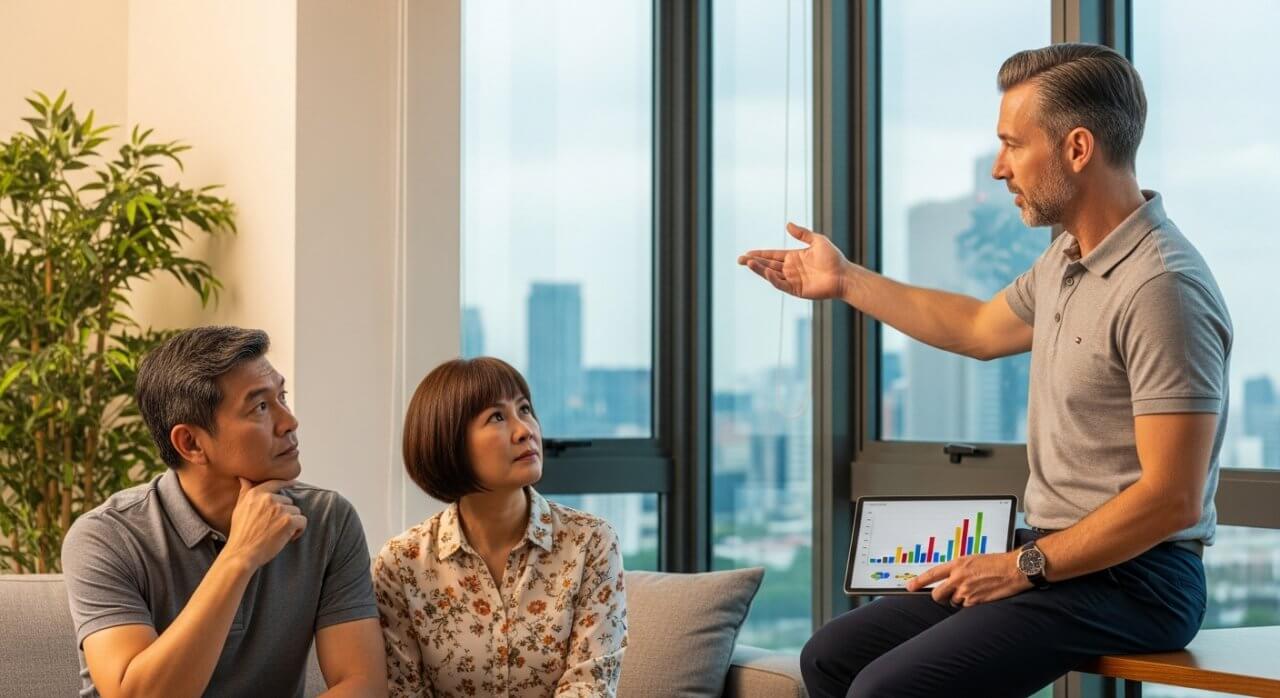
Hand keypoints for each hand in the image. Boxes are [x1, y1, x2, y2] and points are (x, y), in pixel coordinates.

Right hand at [223, 478, 305, 569]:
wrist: (242, 554)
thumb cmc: (241, 534)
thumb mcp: (239, 509)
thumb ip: (245, 492)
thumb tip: (243, 478)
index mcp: (256, 494)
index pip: (276, 483)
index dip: (287, 483)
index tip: (294, 483)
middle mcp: (268, 499)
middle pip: (289, 502)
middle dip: (285, 514)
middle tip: (273, 528)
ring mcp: (279, 509)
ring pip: (296, 512)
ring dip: (291, 523)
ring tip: (278, 534)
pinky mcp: (288, 521)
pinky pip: (302, 521)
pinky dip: (298, 531)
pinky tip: (287, 538)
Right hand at [737, 223, 852, 300]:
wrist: (843, 275)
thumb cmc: (833, 258)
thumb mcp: (817, 240)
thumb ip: (802, 234)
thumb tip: (787, 224)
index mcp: (794, 257)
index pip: (772, 255)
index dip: (759, 254)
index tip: (747, 253)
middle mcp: (791, 269)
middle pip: (768, 265)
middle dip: (754, 262)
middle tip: (740, 260)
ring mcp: (793, 280)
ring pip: (771, 275)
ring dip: (759, 269)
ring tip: (748, 263)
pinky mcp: (796, 290)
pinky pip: (781, 284)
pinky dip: (772, 279)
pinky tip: (765, 271)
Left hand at [905, 551, 1031, 607]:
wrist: (1014, 569)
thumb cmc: (996, 563)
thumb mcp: (974, 560)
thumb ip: (959, 569)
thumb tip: (949, 578)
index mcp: (957, 564)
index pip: (932, 574)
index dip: (919, 581)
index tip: (909, 586)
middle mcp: (959, 577)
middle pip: (937, 594)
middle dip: (940, 597)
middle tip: (946, 596)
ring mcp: (966, 590)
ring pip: (953, 602)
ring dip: (959, 600)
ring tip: (973, 591)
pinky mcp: (975, 601)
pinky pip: (965, 607)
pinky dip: (970, 604)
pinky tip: (980, 596)